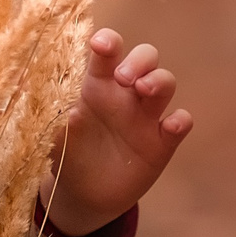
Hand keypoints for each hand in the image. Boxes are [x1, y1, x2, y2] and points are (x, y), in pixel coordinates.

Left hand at [44, 26, 190, 236]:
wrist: (83, 195)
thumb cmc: (68, 154)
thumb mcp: (55, 137)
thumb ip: (55, 121)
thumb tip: (66, 110)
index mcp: (96, 86)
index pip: (107, 54)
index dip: (108, 42)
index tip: (101, 44)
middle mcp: (125, 95)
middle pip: (145, 58)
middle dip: (139, 60)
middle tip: (124, 78)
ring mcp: (146, 117)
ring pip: (165, 83)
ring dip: (159, 80)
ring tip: (143, 90)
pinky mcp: (162, 142)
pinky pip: (180, 123)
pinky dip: (180, 120)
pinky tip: (170, 125)